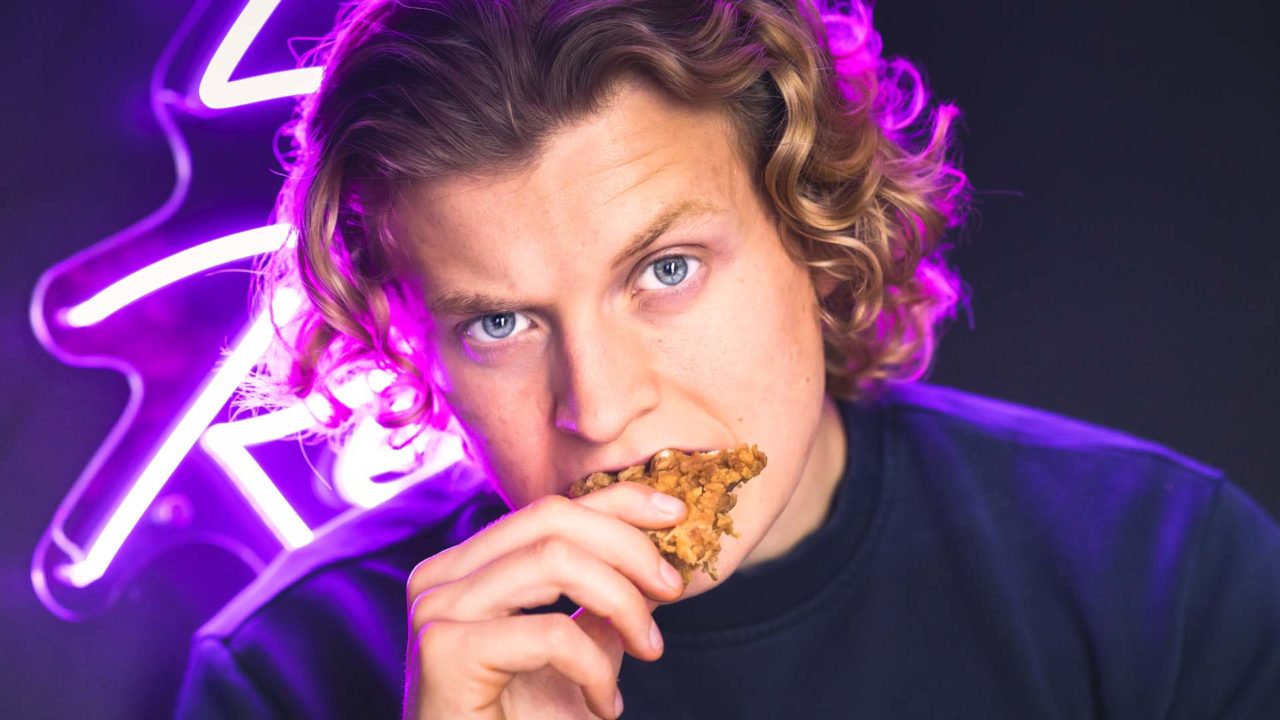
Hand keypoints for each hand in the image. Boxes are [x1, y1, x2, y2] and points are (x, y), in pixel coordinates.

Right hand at [403, 482, 688, 718]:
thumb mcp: (577, 649)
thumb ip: (601, 599)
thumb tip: (655, 556)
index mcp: (464, 567)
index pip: (548, 509)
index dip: (617, 500)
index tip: (675, 513)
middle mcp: (439, 576)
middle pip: (550, 519)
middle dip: (627, 547)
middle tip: (672, 589)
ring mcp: (435, 610)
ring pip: (554, 560)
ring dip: (622, 603)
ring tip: (649, 649)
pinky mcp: (444, 652)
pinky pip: (550, 633)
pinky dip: (595, 666)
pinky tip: (605, 705)